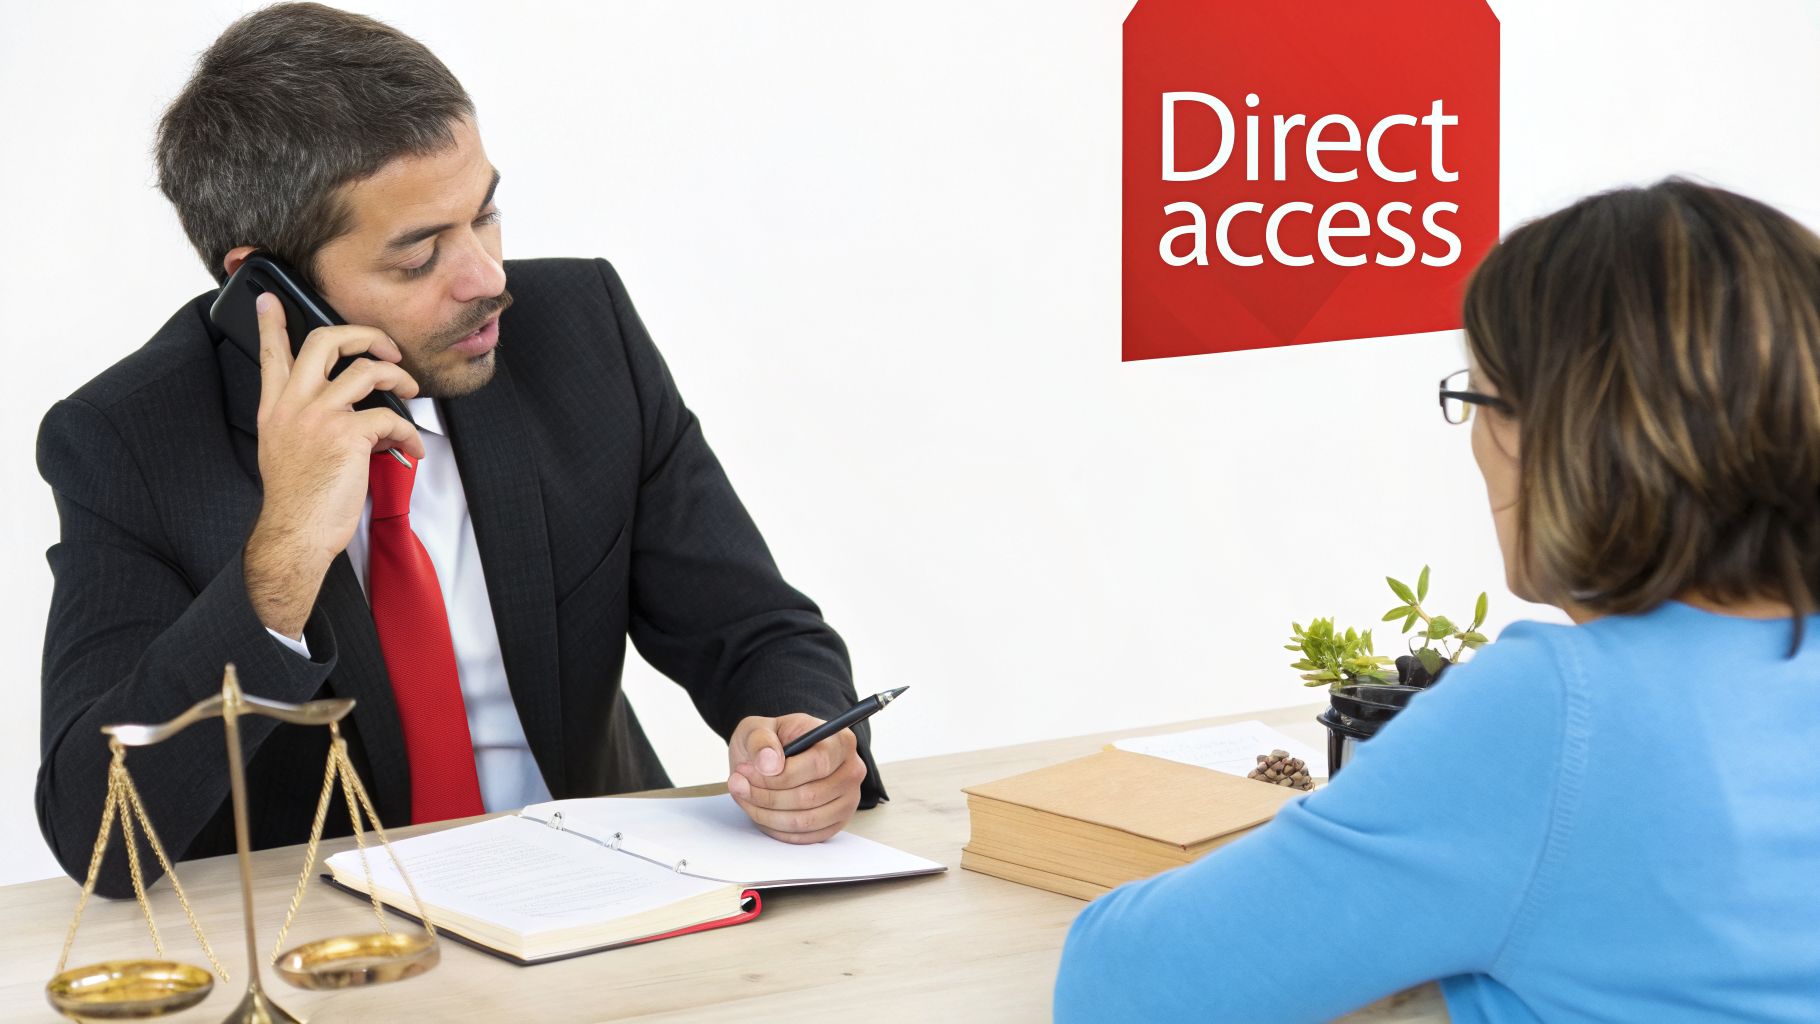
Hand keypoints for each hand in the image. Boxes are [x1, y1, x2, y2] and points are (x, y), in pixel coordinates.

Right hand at [244, 293, 423, 636]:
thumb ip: (305, 420)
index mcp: (275, 407)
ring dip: (399, 379)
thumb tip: (349, 407)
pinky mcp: (347, 436)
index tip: (271, 298)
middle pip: (326, 341)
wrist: (296, 534)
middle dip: (364, 334)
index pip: (271, 354)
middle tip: (385, 348)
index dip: (272, 322)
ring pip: (368, 371)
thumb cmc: (299, 498)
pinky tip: (411, 449)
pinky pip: (390, 418)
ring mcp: (319, 417)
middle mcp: (293, 404)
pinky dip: (409, 433)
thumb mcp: (285, 449)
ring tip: (410, 393)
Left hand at [726, 714, 866, 843]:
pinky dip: (776, 829)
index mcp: (840, 741)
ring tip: (744, 797)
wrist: (775, 758)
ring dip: (766, 814)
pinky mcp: (836, 822)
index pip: (817, 765)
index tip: (746, 771)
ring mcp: (848, 800)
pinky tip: (759, 811)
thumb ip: (761, 741)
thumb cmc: (771, 741)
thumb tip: (769, 764)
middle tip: (738, 784)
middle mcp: (852, 771)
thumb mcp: (758, 729)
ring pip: (805, 821)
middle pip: (809, 797)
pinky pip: (805, 837)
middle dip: (766, 796)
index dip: (778, 775)